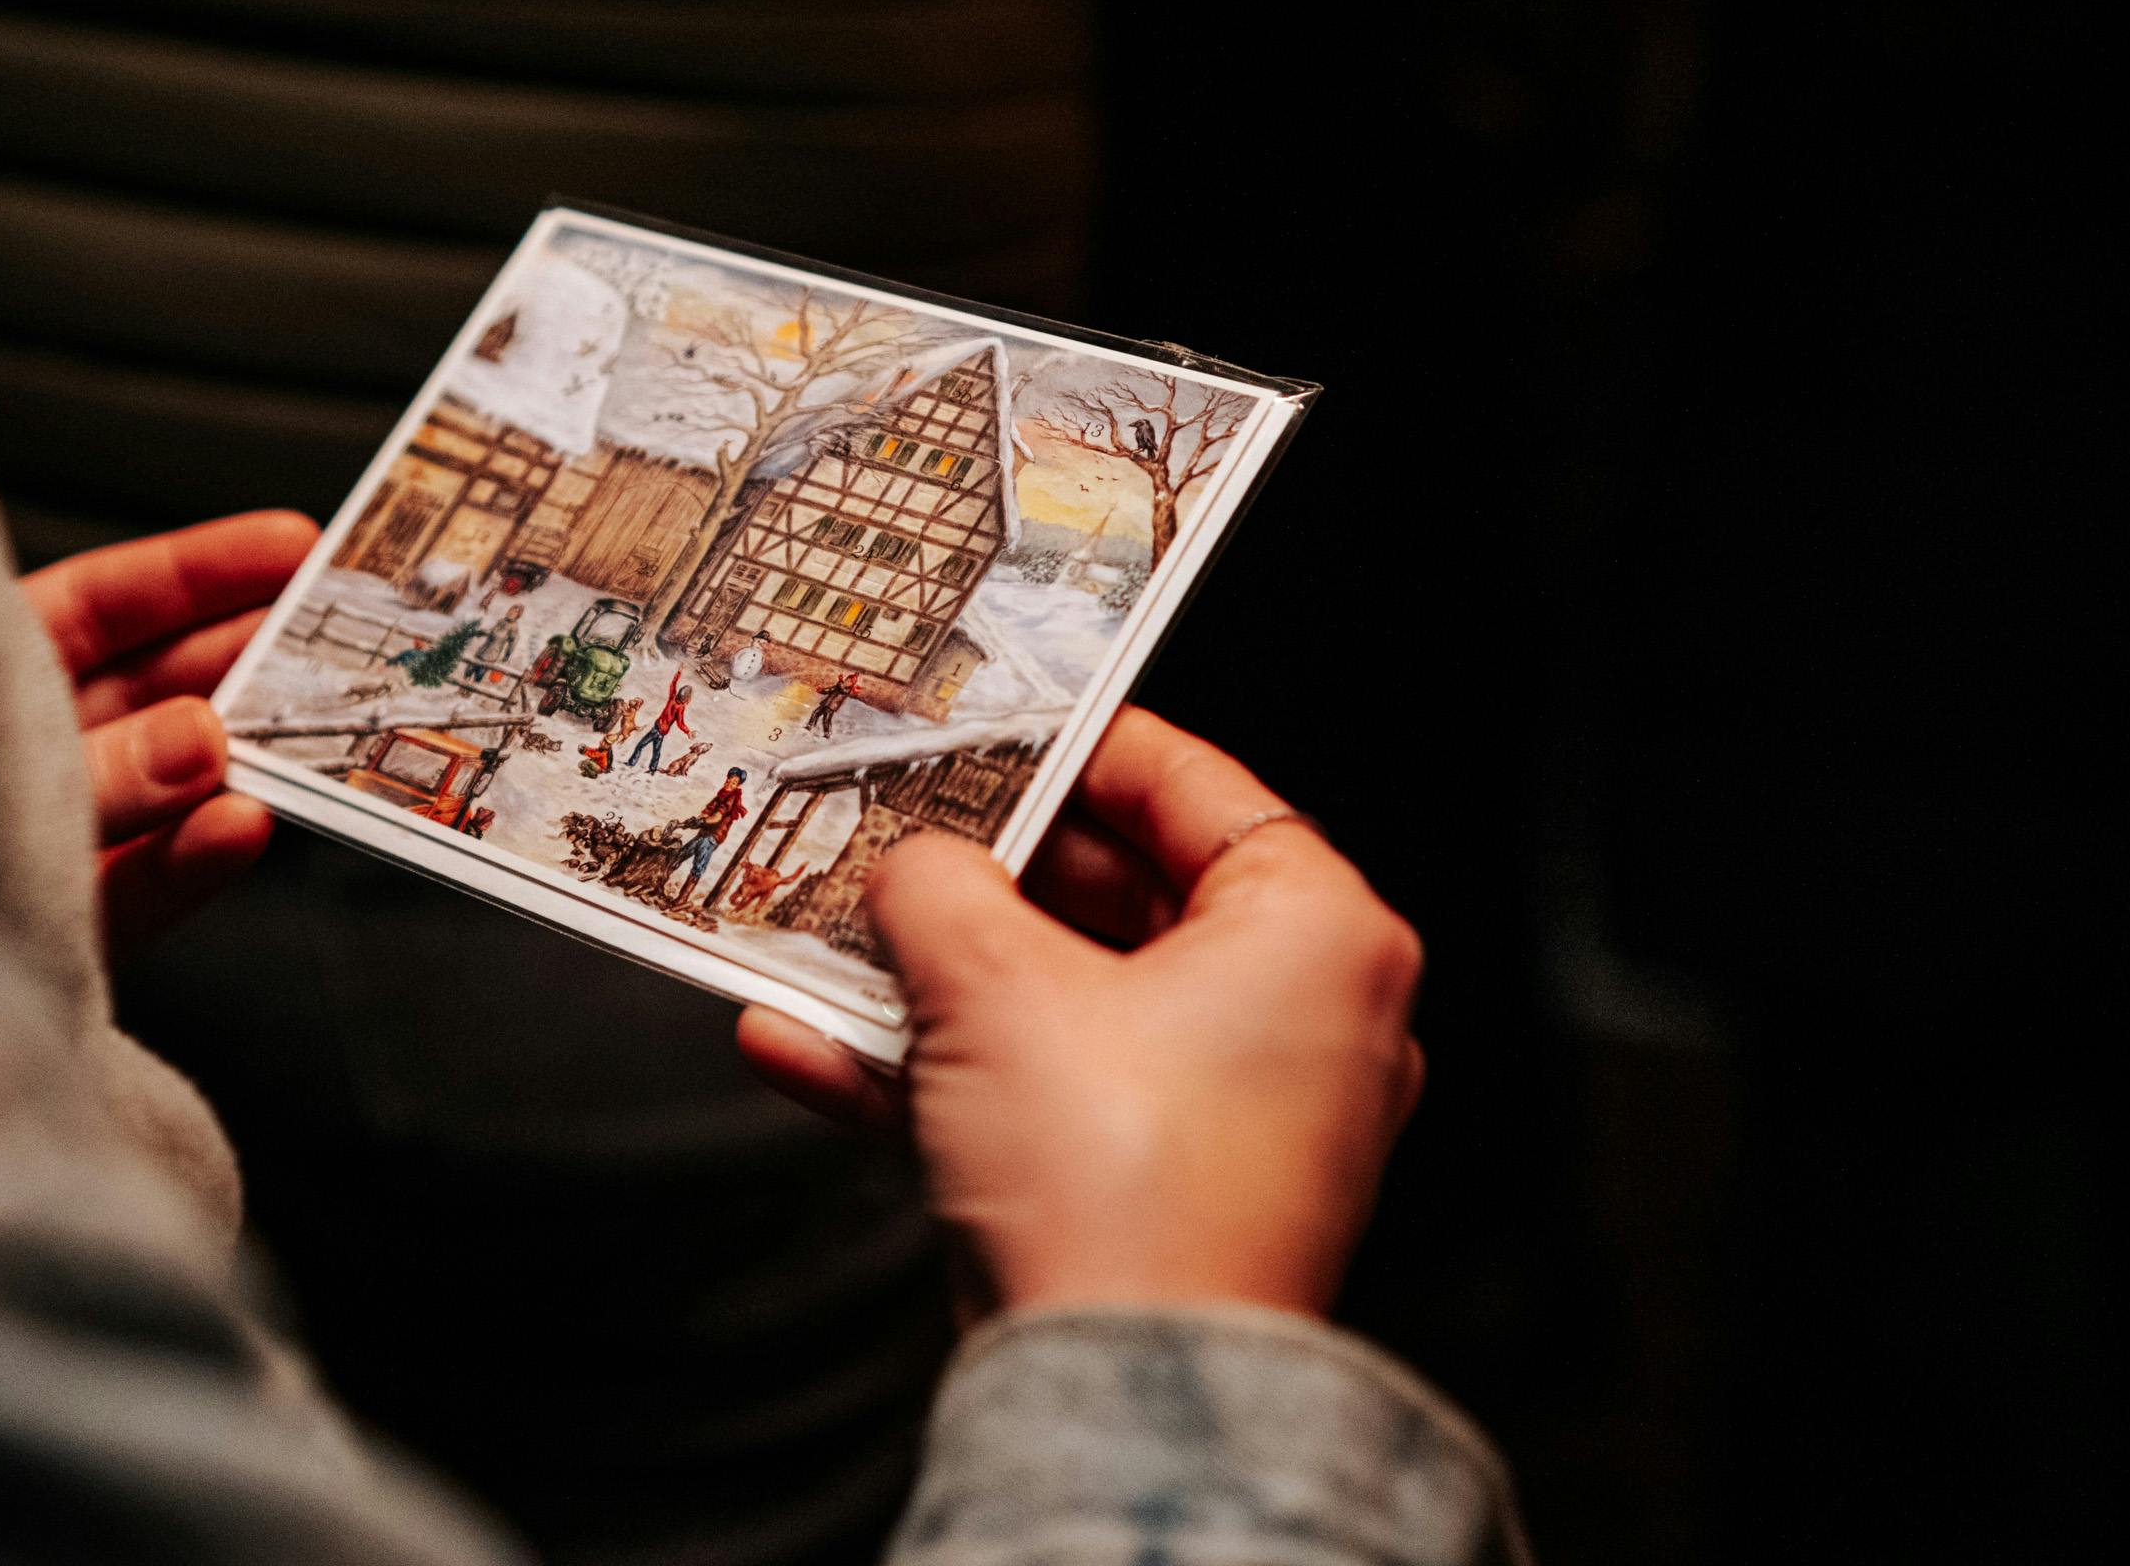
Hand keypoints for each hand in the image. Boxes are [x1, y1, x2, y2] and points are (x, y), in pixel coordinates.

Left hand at [22, 511, 318, 959]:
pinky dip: (189, 863)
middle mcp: (16, 745)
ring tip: (314, 737)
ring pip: (162, 785)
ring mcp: (38, 833)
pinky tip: (243, 830)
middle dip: (251, 666)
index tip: (300, 547)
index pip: (114, 601)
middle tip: (345, 649)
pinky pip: (133, 886)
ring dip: (240, 761)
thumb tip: (206, 742)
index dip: (207, 572)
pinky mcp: (49, 926)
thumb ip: (101, 763)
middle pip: (156, 689)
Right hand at [738, 708, 1424, 1319]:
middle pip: (1116, 895)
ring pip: (1062, 1002)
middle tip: (887, 840)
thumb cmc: (1121, 1186)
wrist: (1121, 1399)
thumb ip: (935, 889)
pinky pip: (1043, 1093)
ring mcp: (1235, 1112)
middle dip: (975, 879)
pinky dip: (939, 1070)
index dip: (1073, 746)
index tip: (989, 731)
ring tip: (826, 940)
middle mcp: (1302, 1017)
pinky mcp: (1165, 1190)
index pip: (1193, 785)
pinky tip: (812, 1046)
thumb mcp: (991, 985)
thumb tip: (910, 866)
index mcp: (1317, 933)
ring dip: (931, 978)